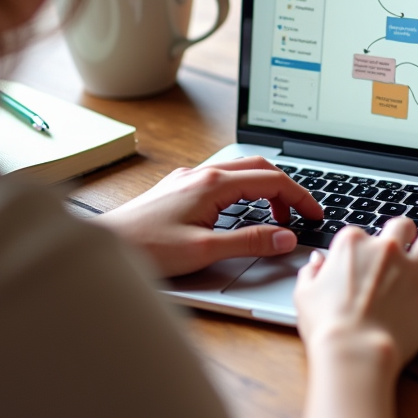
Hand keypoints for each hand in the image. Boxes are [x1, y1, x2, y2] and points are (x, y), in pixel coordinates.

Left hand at [95, 156, 321, 277]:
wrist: (103, 246)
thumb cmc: (146, 248)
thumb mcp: (204, 250)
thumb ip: (249, 242)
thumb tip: (285, 238)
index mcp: (213, 184)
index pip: (272, 180)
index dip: (300, 197)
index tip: (314, 214)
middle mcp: (201, 174)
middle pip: (259, 167)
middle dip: (286, 188)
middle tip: (299, 214)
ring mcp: (188, 179)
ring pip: (240, 172)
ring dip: (264, 188)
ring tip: (275, 216)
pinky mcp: (178, 189)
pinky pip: (222, 181)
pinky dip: (244, 192)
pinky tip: (241, 212)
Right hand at [294, 218, 417, 378]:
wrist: (353, 352)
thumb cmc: (327, 326)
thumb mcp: (305, 295)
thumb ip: (312, 272)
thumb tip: (317, 262)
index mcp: (354, 245)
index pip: (359, 233)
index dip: (360, 248)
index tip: (360, 262)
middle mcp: (387, 250)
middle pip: (403, 226)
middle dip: (404, 233)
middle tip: (404, 246)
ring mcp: (412, 271)